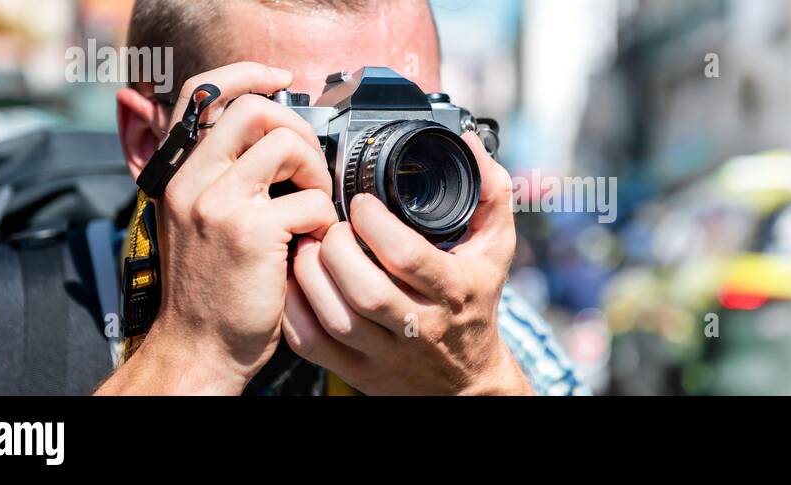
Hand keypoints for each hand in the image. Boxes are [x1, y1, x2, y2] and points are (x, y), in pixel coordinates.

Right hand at [97, 62, 337, 394]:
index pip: (204, 94)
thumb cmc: (210, 291)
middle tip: (309, 170)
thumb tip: (273, 142)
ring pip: (287, 145)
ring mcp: (219, 204)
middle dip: (298, 130)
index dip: (247, 74)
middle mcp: (193, 181)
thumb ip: (223, 180)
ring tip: (312, 208)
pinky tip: (312, 242)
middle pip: (256, 109)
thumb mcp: (199, 223)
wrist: (197, 348)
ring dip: (315, 173)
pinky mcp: (251, 232)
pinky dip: (324, 219)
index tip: (280, 79)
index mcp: (180, 174)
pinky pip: (311, 200)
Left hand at [283, 131, 532, 394]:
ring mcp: (385, 353)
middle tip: (328, 224)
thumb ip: (490, 192)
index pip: (410, 258)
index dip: (377, 226)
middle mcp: (420, 325)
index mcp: (455, 291)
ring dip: (310, 274)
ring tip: (308, 245)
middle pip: (366, 291)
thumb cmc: (474, 302)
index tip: (361, 202)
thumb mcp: (496, 247)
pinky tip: (297, 280)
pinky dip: (294, 309)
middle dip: (336, 249)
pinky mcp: (356, 370)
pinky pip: (311, 342)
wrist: (465, 379)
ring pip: (335, 317)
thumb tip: (467, 143)